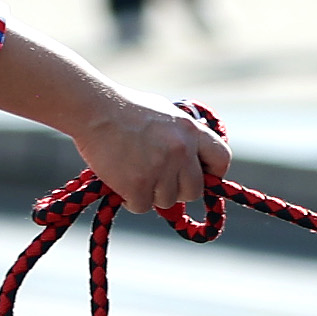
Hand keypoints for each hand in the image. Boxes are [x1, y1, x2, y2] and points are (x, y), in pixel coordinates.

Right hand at [74, 91, 229, 217]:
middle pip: (194, 190)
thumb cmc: (125, 109)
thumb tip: (194, 162)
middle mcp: (181, 151)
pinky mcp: (139, 185)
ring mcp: (161, 169)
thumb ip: (183, 136)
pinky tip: (121, 181)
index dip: (213, 173)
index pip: (221, 159)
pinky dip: (131, 199)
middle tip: (158, 180)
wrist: (95, 110)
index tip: (201, 177)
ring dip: (151, 194)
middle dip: (177, 190)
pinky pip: (143, 206)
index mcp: (191, 131)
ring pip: (167, 201)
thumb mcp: (165, 113)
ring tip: (133, 172)